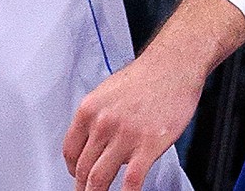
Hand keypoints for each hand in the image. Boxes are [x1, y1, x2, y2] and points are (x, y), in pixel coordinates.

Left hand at [62, 52, 201, 190]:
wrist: (174, 65)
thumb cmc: (147, 76)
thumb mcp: (108, 91)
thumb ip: (98, 118)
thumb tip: (94, 142)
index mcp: (89, 109)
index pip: (70, 151)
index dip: (71, 169)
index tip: (77, 176)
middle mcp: (103, 123)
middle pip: (83, 168)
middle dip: (83, 187)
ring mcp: (125, 135)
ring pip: (100, 178)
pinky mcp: (148, 145)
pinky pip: (131, 180)